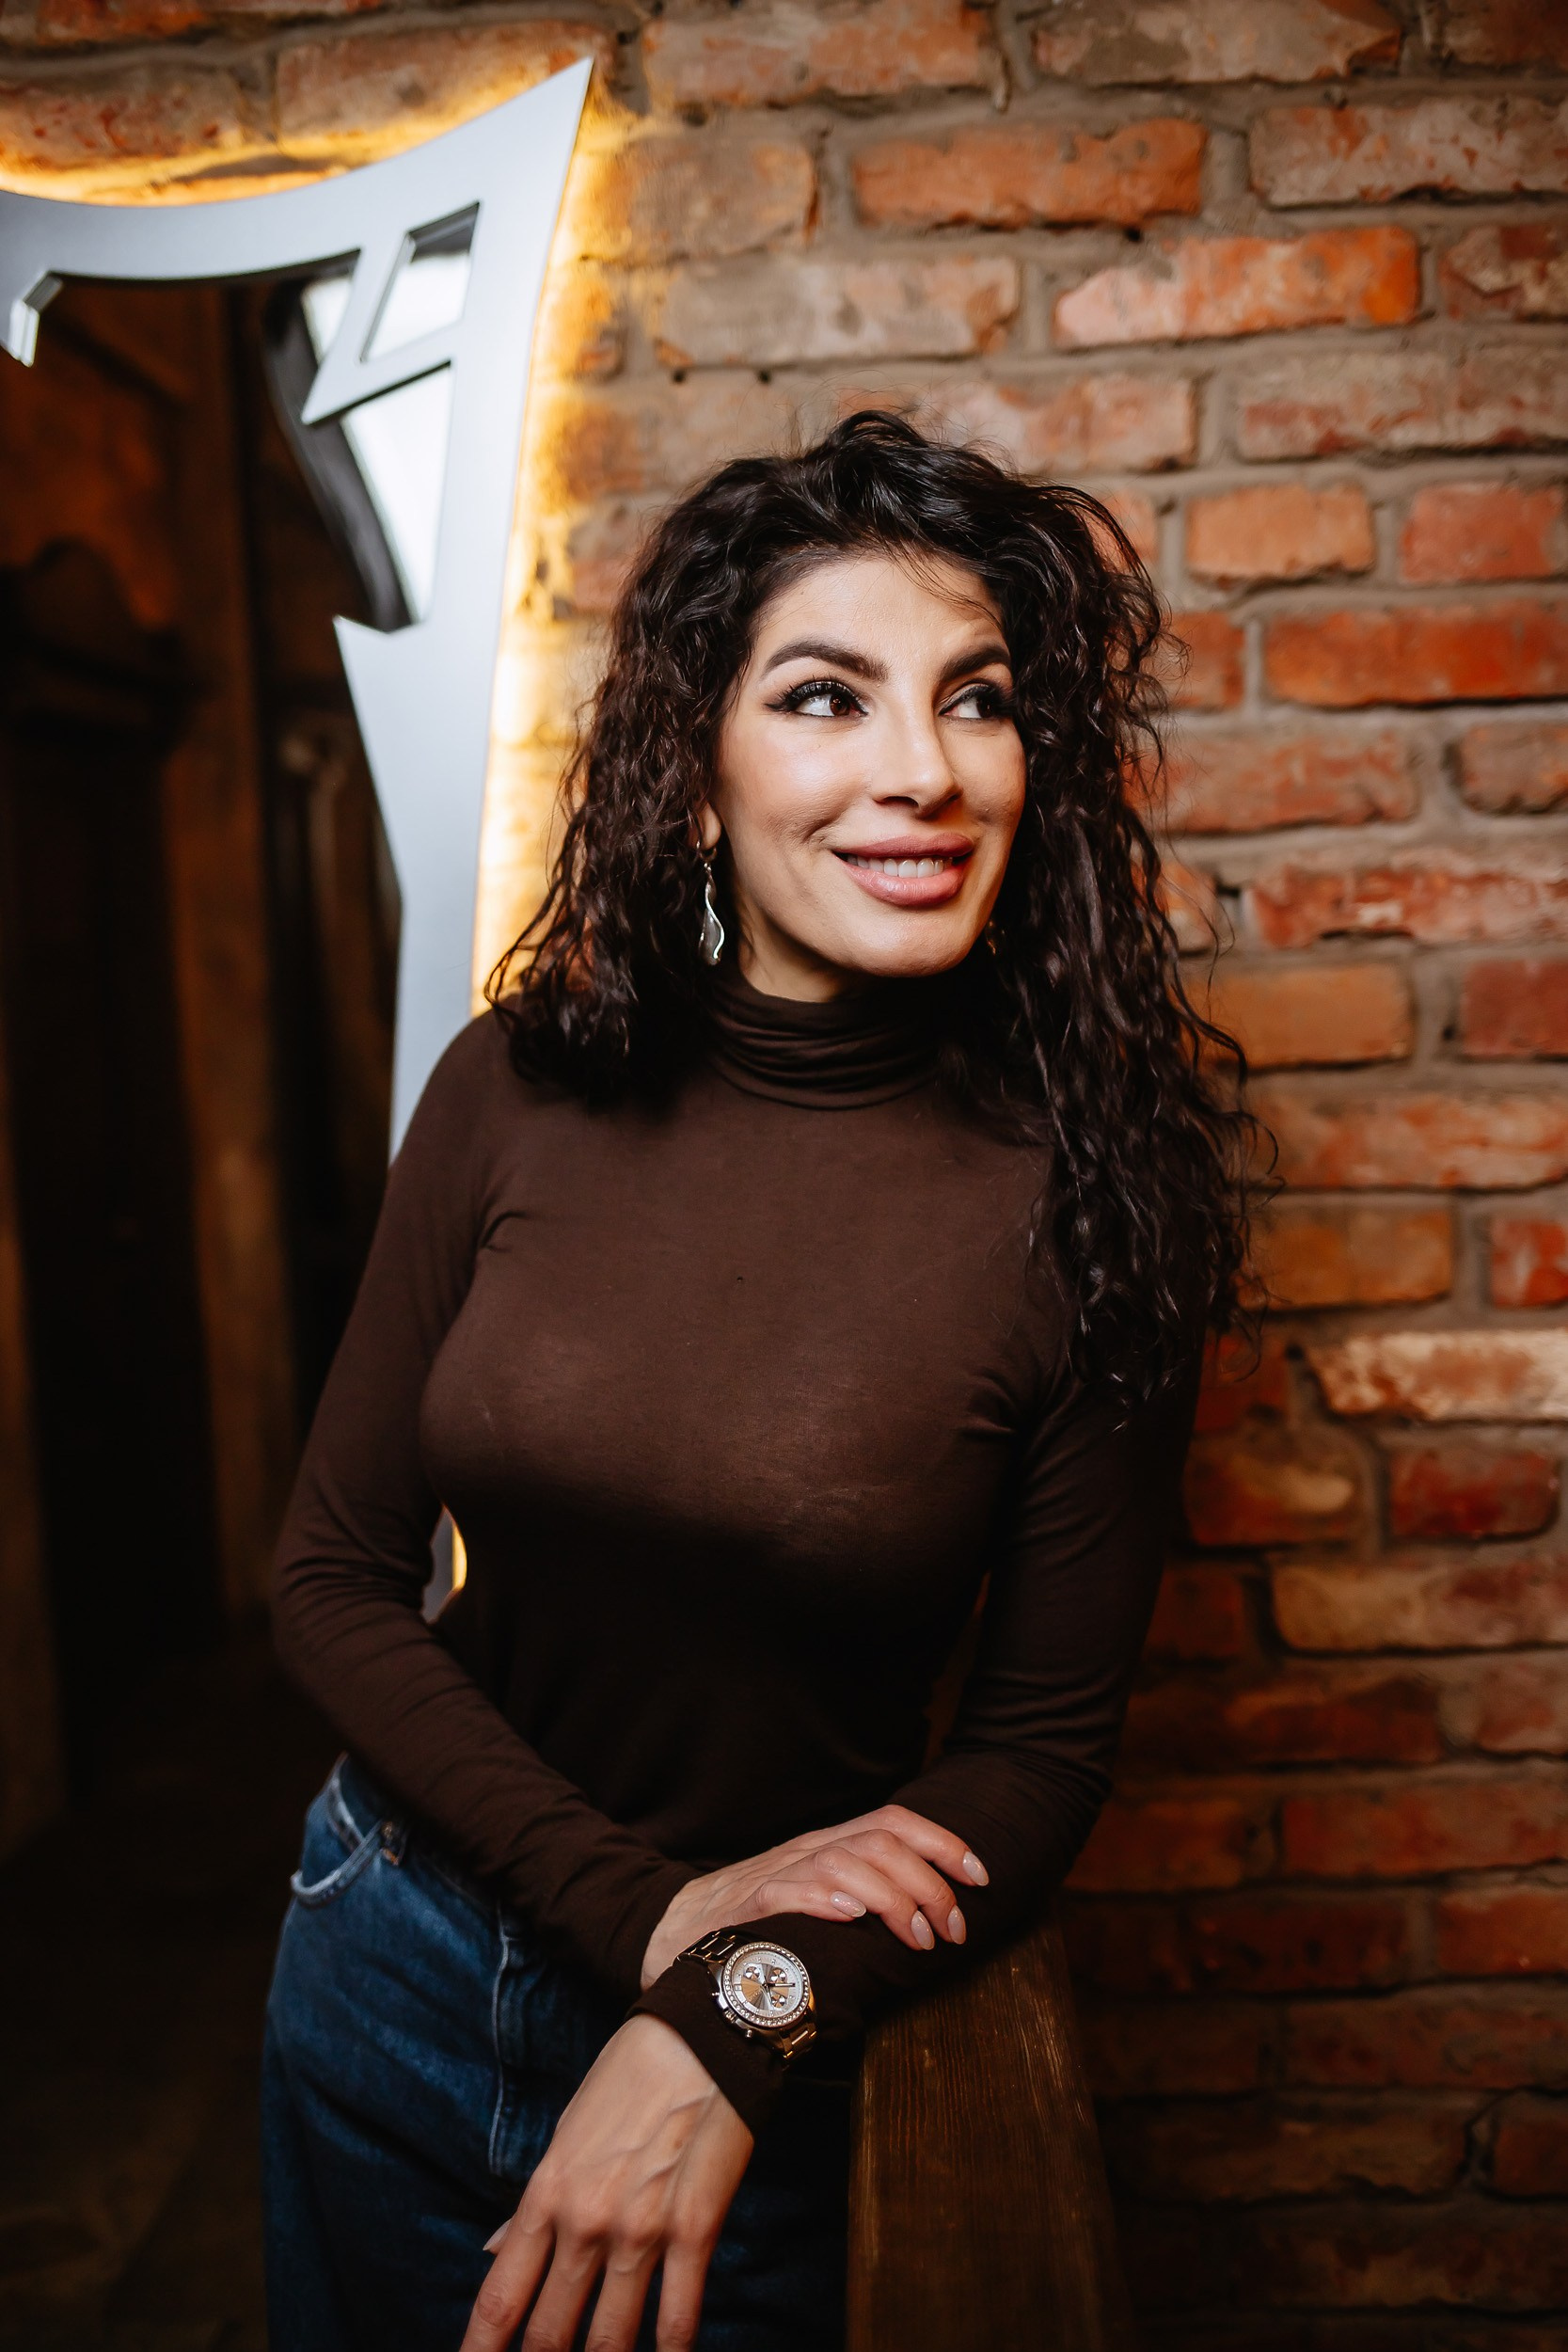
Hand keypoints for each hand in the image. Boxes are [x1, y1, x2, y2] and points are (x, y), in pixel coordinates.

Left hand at [462, 2016, 751, 2351]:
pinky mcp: (695, 2231)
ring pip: (609, 2340)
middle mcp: (585, 2221)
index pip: (500, 2297)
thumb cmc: (629, 2078)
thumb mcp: (566, 2134)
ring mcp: (641, 2231)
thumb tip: (494, 2251)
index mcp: (546, 2193)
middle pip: (548, 2333)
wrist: (702, 2037)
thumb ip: (533, 2205)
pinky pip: (676, 2319)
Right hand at [641, 1802, 987, 1987]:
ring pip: (846, 1861)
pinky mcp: (747, 1906)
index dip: (944, 1843)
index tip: (980, 1877)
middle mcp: (808, 1850)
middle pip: (881, 1840)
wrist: (667, 1934)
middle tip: (952, 1930)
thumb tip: (928, 1920)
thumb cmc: (753, 1927)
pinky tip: (851, 1916)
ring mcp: (776, 1874)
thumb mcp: (814, 1899)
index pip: (895, 1822)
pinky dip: (825, 1897)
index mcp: (828, 1847)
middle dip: (930, 1881)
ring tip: (917, 1937)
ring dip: (893, 1897)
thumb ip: (859, 1898)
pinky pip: (789, 1890)